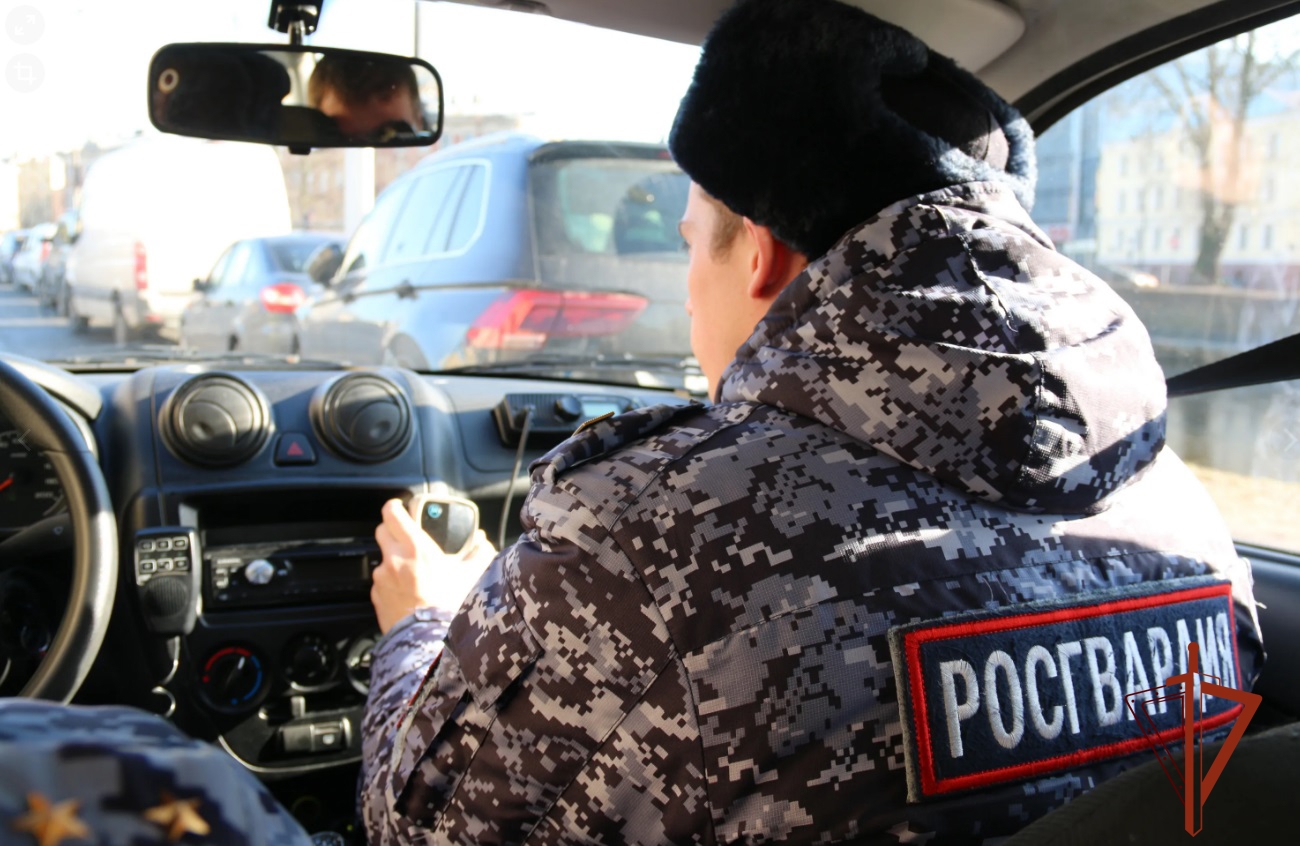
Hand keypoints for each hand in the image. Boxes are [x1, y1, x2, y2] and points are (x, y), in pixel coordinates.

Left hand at [371, 498, 496, 634]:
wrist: (428, 642)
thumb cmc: (449, 608)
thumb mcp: (471, 576)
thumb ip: (478, 555)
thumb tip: (483, 544)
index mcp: (416, 548)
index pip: (393, 513)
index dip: (396, 506)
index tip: (401, 507)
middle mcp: (394, 559)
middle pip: (382, 531)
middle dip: (393, 531)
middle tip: (408, 538)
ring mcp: (382, 578)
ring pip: (382, 558)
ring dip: (394, 560)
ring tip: (413, 573)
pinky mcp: (376, 596)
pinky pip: (381, 582)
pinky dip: (391, 583)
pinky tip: (408, 593)